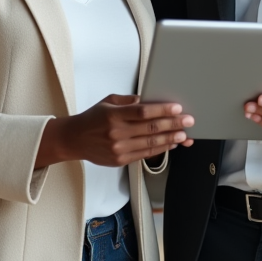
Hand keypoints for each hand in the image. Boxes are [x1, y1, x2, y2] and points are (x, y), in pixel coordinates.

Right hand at [37, 95, 194, 168]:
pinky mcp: (120, 160)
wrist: (74, 140)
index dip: (162, 111)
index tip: (177, 108)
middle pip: (150, 129)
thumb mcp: (108, 102)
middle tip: (187, 121)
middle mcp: (116, 133)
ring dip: (170, 139)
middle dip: (173, 124)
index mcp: (113, 116)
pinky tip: (170, 144)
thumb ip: (128, 101)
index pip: (142, 112)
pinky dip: (160, 149)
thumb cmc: (92, 119)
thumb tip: (148, 100)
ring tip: (184, 134)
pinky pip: (145, 154)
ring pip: (150, 144)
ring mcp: (119, 149)